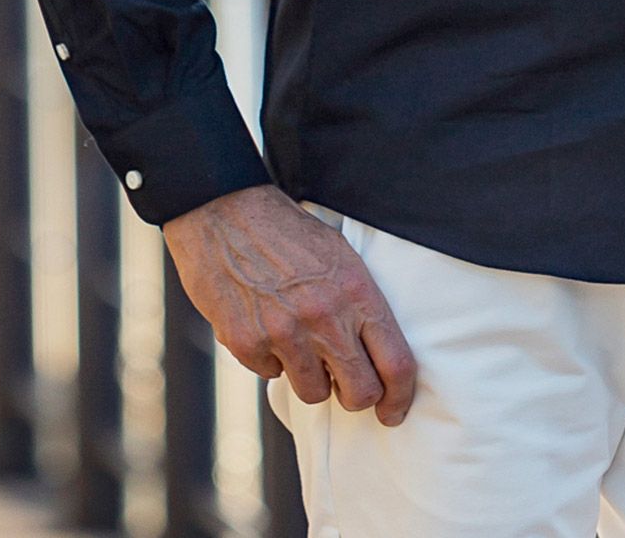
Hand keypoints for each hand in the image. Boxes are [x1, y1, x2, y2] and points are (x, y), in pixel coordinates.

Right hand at [162, 183, 416, 425]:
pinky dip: (271, 360)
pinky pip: (271, 375)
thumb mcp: (338, 255)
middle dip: (355, 396)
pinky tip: (264, 326)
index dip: (400, 398)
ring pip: (314, 393)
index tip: (393, 412)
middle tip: (344, 385)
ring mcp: (286, 333)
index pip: (396, 362)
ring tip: (298, 343)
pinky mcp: (248, 344)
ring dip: (310, 378)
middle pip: (360, 392)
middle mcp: (325, 316)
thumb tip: (373, 354)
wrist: (224, 212)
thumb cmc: (286, 232)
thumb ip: (357, 303)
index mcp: (357, 291)